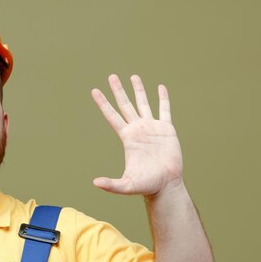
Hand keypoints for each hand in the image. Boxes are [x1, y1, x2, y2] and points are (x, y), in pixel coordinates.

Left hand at [91, 74, 182, 195]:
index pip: (112, 116)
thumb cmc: (146, 185)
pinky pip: (164, 110)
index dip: (103, 103)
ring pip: (143, 103)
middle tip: (111, 76)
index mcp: (127, 137)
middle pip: (125, 105)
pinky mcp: (166, 129)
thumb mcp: (126, 185)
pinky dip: (163, 98)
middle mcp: (137, 129)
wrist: (166, 184)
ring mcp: (152, 128)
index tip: (94, 90)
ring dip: (138, 90)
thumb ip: (111, 184)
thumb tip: (95, 182)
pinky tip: (160, 87)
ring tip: (133, 76)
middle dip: (118, 90)